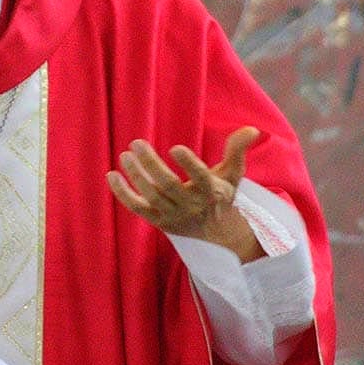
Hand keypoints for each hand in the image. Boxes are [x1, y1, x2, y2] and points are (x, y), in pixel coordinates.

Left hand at [107, 126, 264, 261]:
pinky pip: (137, 208)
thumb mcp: (233, 174)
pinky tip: (112, 175)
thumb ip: (237, 151)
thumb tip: (252, 129)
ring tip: (125, 154)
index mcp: (211, 192)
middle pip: (168, 186)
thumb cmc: (220, 195)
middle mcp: (191, 206)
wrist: (214, 235)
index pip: (201, 179)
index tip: (175, 148)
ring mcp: (173, 216)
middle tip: (136, 142)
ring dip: (136, 175)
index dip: (189, 165)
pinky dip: (122, 194)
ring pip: (151, 196)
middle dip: (151, 165)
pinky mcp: (157, 221)